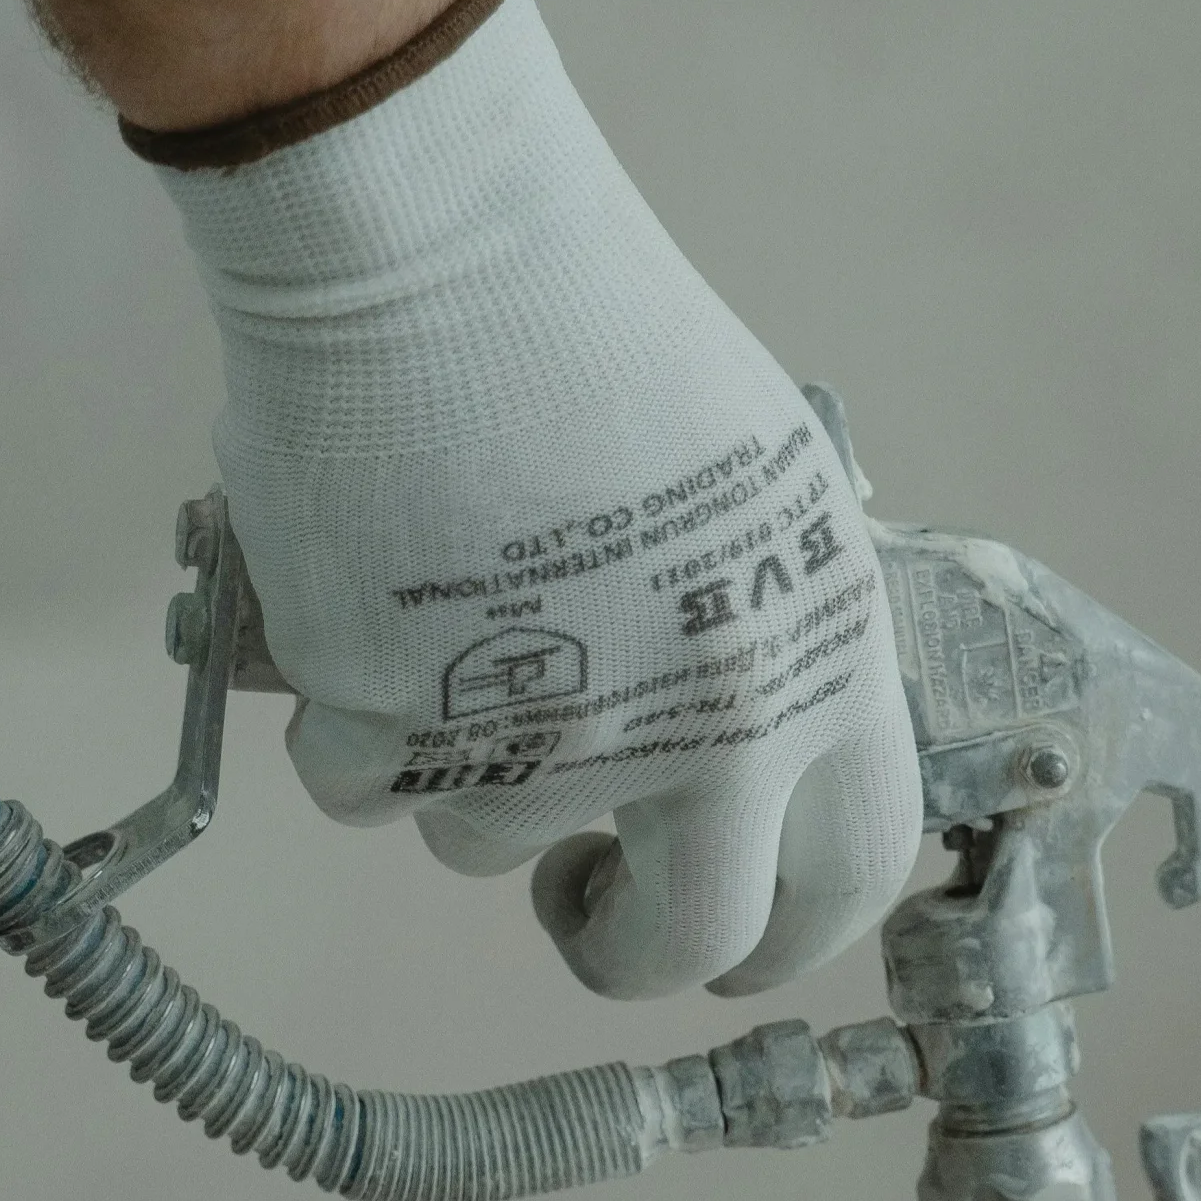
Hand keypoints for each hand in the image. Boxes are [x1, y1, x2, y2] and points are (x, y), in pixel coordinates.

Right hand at [158, 0, 920, 998]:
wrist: (432, 253)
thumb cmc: (586, 328)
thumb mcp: (756, 486)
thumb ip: (763, 637)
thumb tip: (731, 760)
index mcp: (816, 658)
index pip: (850, 877)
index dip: (786, 931)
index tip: (728, 939)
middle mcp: (704, 728)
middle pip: (684, 943)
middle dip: (619, 946)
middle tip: (577, 900)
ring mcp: (545, 737)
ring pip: (486, 841)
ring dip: (462, 763)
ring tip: (454, 616)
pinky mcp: (392, 724)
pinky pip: (358, 786)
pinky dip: (349, 719)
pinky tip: (370, 601)